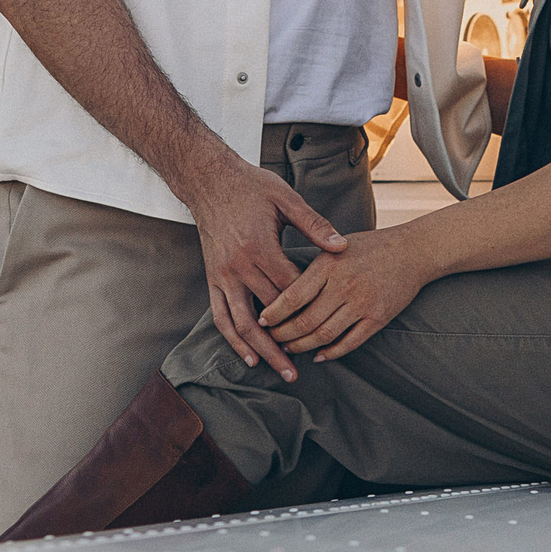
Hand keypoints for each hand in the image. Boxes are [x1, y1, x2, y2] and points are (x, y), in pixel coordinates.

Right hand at [179, 152, 348, 382]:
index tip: (329, 326)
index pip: (290, 289)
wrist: (209, 180)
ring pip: (243, 323)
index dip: (310, 310)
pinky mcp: (212, 278)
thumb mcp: (285, 198)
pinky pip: (220, 315)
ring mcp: (222, 275)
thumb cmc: (251, 187)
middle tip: (307, 366)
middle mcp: (238, 266)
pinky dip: (233, 339)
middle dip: (290, 341)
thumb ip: (314, 224)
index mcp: (259, 247)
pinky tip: (249, 357)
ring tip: (283, 371)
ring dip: (263, 350)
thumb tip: (341, 246)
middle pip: (269, 314)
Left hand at [257, 224, 436, 363]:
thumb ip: (312, 269)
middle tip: (271, 340)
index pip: (293, 296)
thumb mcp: (335, 248)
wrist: (412, 251)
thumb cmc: (369, 247)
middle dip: (283, 335)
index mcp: (329, 265)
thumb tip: (279, 289)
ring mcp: (362, 304)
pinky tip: (319, 355)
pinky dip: (331, 353)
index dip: (274, 313)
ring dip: (303, 347)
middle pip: (305, 321)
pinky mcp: (378, 318)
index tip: (262, 321)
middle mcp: (344, 286)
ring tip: (289, 349)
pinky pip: (350, 342)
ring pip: (324, 335)